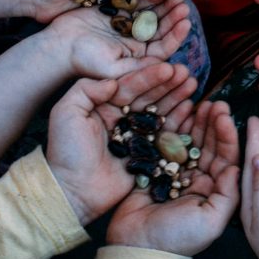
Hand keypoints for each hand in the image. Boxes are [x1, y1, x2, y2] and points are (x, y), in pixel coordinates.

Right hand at [44, 0, 193, 79]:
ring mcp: (126, 26)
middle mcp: (135, 42)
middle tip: (183, 4)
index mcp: (138, 58)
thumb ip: (140, 70)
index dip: (176, 35)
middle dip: (172, 16)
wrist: (59, 45)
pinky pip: (134, 1)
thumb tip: (168, 69)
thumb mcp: (114, 69)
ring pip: (150, 13)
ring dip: (162, 4)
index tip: (186, 22)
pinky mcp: (116, 11)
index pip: (164, 47)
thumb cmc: (84, 60)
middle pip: (160, 28)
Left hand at [47, 63, 198, 224]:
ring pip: (159, 111)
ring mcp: (135, 136)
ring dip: (176, 97)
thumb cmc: (66, 152)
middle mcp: (121, 117)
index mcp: (103, 105)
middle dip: (168, 83)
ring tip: (192, 85)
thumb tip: (113, 81)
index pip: (130, 86)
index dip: (149, 76)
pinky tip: (190, 108)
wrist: (72, 191)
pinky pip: (164, 134)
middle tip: (186, 72)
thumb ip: (86, 90)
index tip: (168, 67)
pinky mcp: (145, 154)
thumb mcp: (66, 113)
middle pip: (148, 96)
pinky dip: (178, 120)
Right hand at [107, 100, 240, 256]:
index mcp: (215, 190)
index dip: (227, 135)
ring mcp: (178, 172)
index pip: (226, 157)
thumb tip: (238, 166)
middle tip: (216, 103)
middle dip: (213, 123)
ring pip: (191, 140)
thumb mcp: (211, 221)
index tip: (225, 116)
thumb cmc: (178, 238)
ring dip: (196, 122)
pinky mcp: (157, 167)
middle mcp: (199, 179)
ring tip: (200, 102)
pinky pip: (168, 142)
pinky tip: (179, 112)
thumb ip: (228, 195)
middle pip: (210, 144)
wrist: (138, 246)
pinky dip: (174, 127)